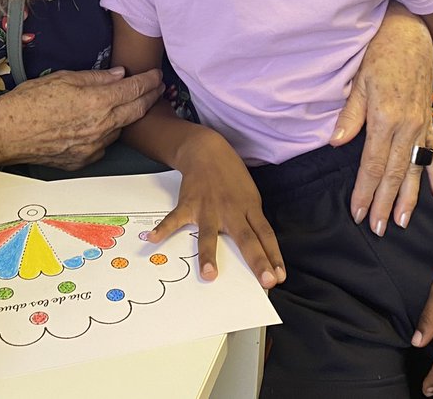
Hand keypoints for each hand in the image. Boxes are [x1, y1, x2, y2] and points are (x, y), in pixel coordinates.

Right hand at [0, 67, 163, 168]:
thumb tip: (118, 75)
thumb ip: (95, 77)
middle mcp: (101, 127)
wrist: (6, 133)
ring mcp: (93, 146)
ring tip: (130, 104)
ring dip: (128, 116)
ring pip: (120, 129)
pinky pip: (103, 144)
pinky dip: (106, 132)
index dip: (149, 81)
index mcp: (98, 102)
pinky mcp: (83, 160)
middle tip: (157, 88)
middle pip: (136, 111)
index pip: (134, 90)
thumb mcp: (63, 78)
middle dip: (150, 97)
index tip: (156, 75)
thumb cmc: (29, 102)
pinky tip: (101, 124)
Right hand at [151, 127, 284, 288]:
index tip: (279, 277)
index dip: (273, 256)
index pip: (265, 235)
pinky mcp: (188, 205)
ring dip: (209, 254)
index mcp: (249, 208)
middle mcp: (231, 210)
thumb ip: (251, 222)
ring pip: (210, 234)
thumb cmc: (231, 178)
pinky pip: (175, 219)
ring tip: (209, 274)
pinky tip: (153, 238)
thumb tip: (259, 249)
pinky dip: (163, 229)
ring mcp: (208, 208)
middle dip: (257, 260)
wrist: (207, 151)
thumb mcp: (249, 196)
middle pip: (246, 238)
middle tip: (266, 281)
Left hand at [331, 4, 432, 234]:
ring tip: (402, 221)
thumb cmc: (380, 53)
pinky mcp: (427, 119)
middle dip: (385, 204)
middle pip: (395, 174)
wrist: (411, 32)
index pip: (373, 165)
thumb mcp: (358, 81)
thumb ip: (349, 115)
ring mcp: (421, 125)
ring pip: (416, 169)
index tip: (357, 213)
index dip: (364, 191)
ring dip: (410, 198)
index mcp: (386, 119)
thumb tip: (335, 143)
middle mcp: (407, 127)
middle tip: (377, 229)